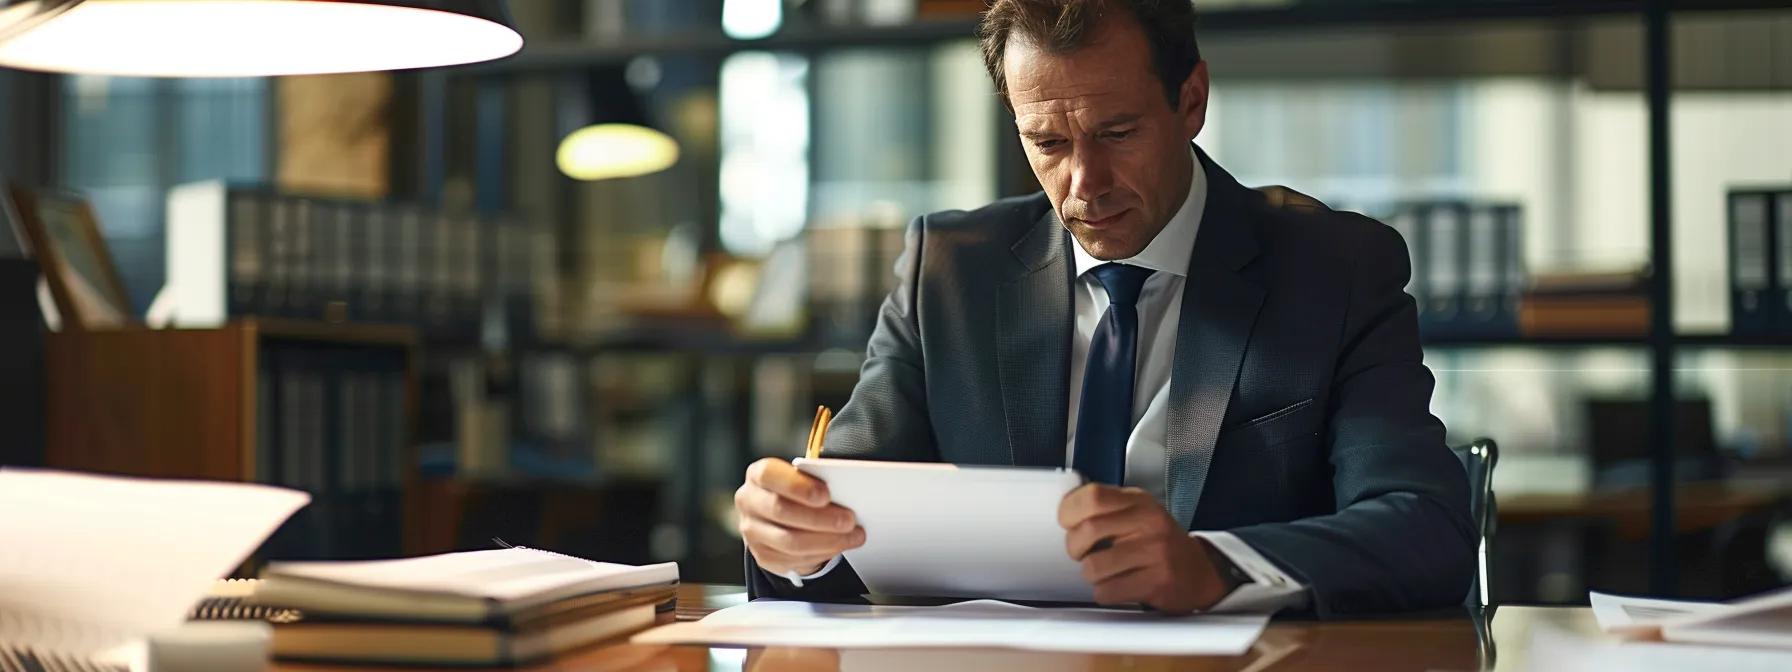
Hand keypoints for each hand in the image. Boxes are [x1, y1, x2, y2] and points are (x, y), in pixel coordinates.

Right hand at [736, 458, 865, 576]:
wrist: (777, 519)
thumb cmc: (794, 493)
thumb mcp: (801, 479)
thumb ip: (814, 482)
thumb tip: (845, 491)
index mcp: (759, 475)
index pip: (770, 476)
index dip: (798, 486)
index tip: (826, 494)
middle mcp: (750, 502)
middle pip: (781, 511)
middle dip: (820, 518)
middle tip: (849, 520)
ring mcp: (753, 531)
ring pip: (790, 541)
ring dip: (827, 540)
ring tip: (852, 535)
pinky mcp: (763, 555)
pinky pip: (795, 559)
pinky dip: (822, 554)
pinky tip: (839, 545)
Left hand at [1058, 484, 1230, 613]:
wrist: (1199, 573)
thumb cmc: (1160, 543)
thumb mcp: (1139, 512)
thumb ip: (1107, 508)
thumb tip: (1066, 510)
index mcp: (1139, 501)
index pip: (1093, 496)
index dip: (1069, 510)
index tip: (1067, 522)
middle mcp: (1149, 522)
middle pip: (1088, 531)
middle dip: (1074, 548)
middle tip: (1081, 552)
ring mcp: (1155, 552)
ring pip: (1094, 566)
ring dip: (1091, 575)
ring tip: (1105, 571)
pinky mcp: (1157, 582)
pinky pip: (1108, 591)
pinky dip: (1104, 593)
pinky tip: (1118, 585)